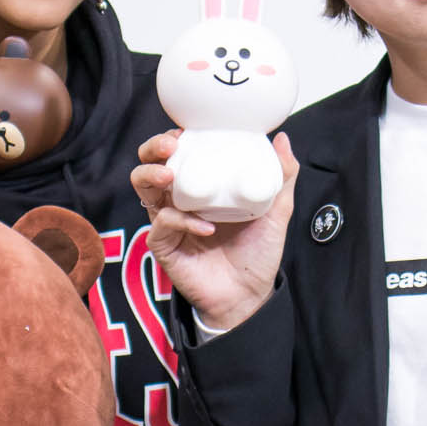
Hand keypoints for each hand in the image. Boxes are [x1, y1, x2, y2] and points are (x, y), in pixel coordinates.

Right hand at [132, 130, 298, 331]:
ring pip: (144, 189)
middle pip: (151, 164)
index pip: (179, 152)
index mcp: (203, 186)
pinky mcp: (164, 245)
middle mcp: (181, 200)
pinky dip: (182, 220)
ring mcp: (169, 222)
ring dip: (152, 175)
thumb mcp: (276, 211)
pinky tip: (206, 227)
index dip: (174, 136)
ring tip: (170, 175)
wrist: (249, 296)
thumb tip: (282, 140)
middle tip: (170, 146)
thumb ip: (282, 177)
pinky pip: (162, 224)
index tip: (185, 129)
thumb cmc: (257, 254)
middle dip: (153, 149)